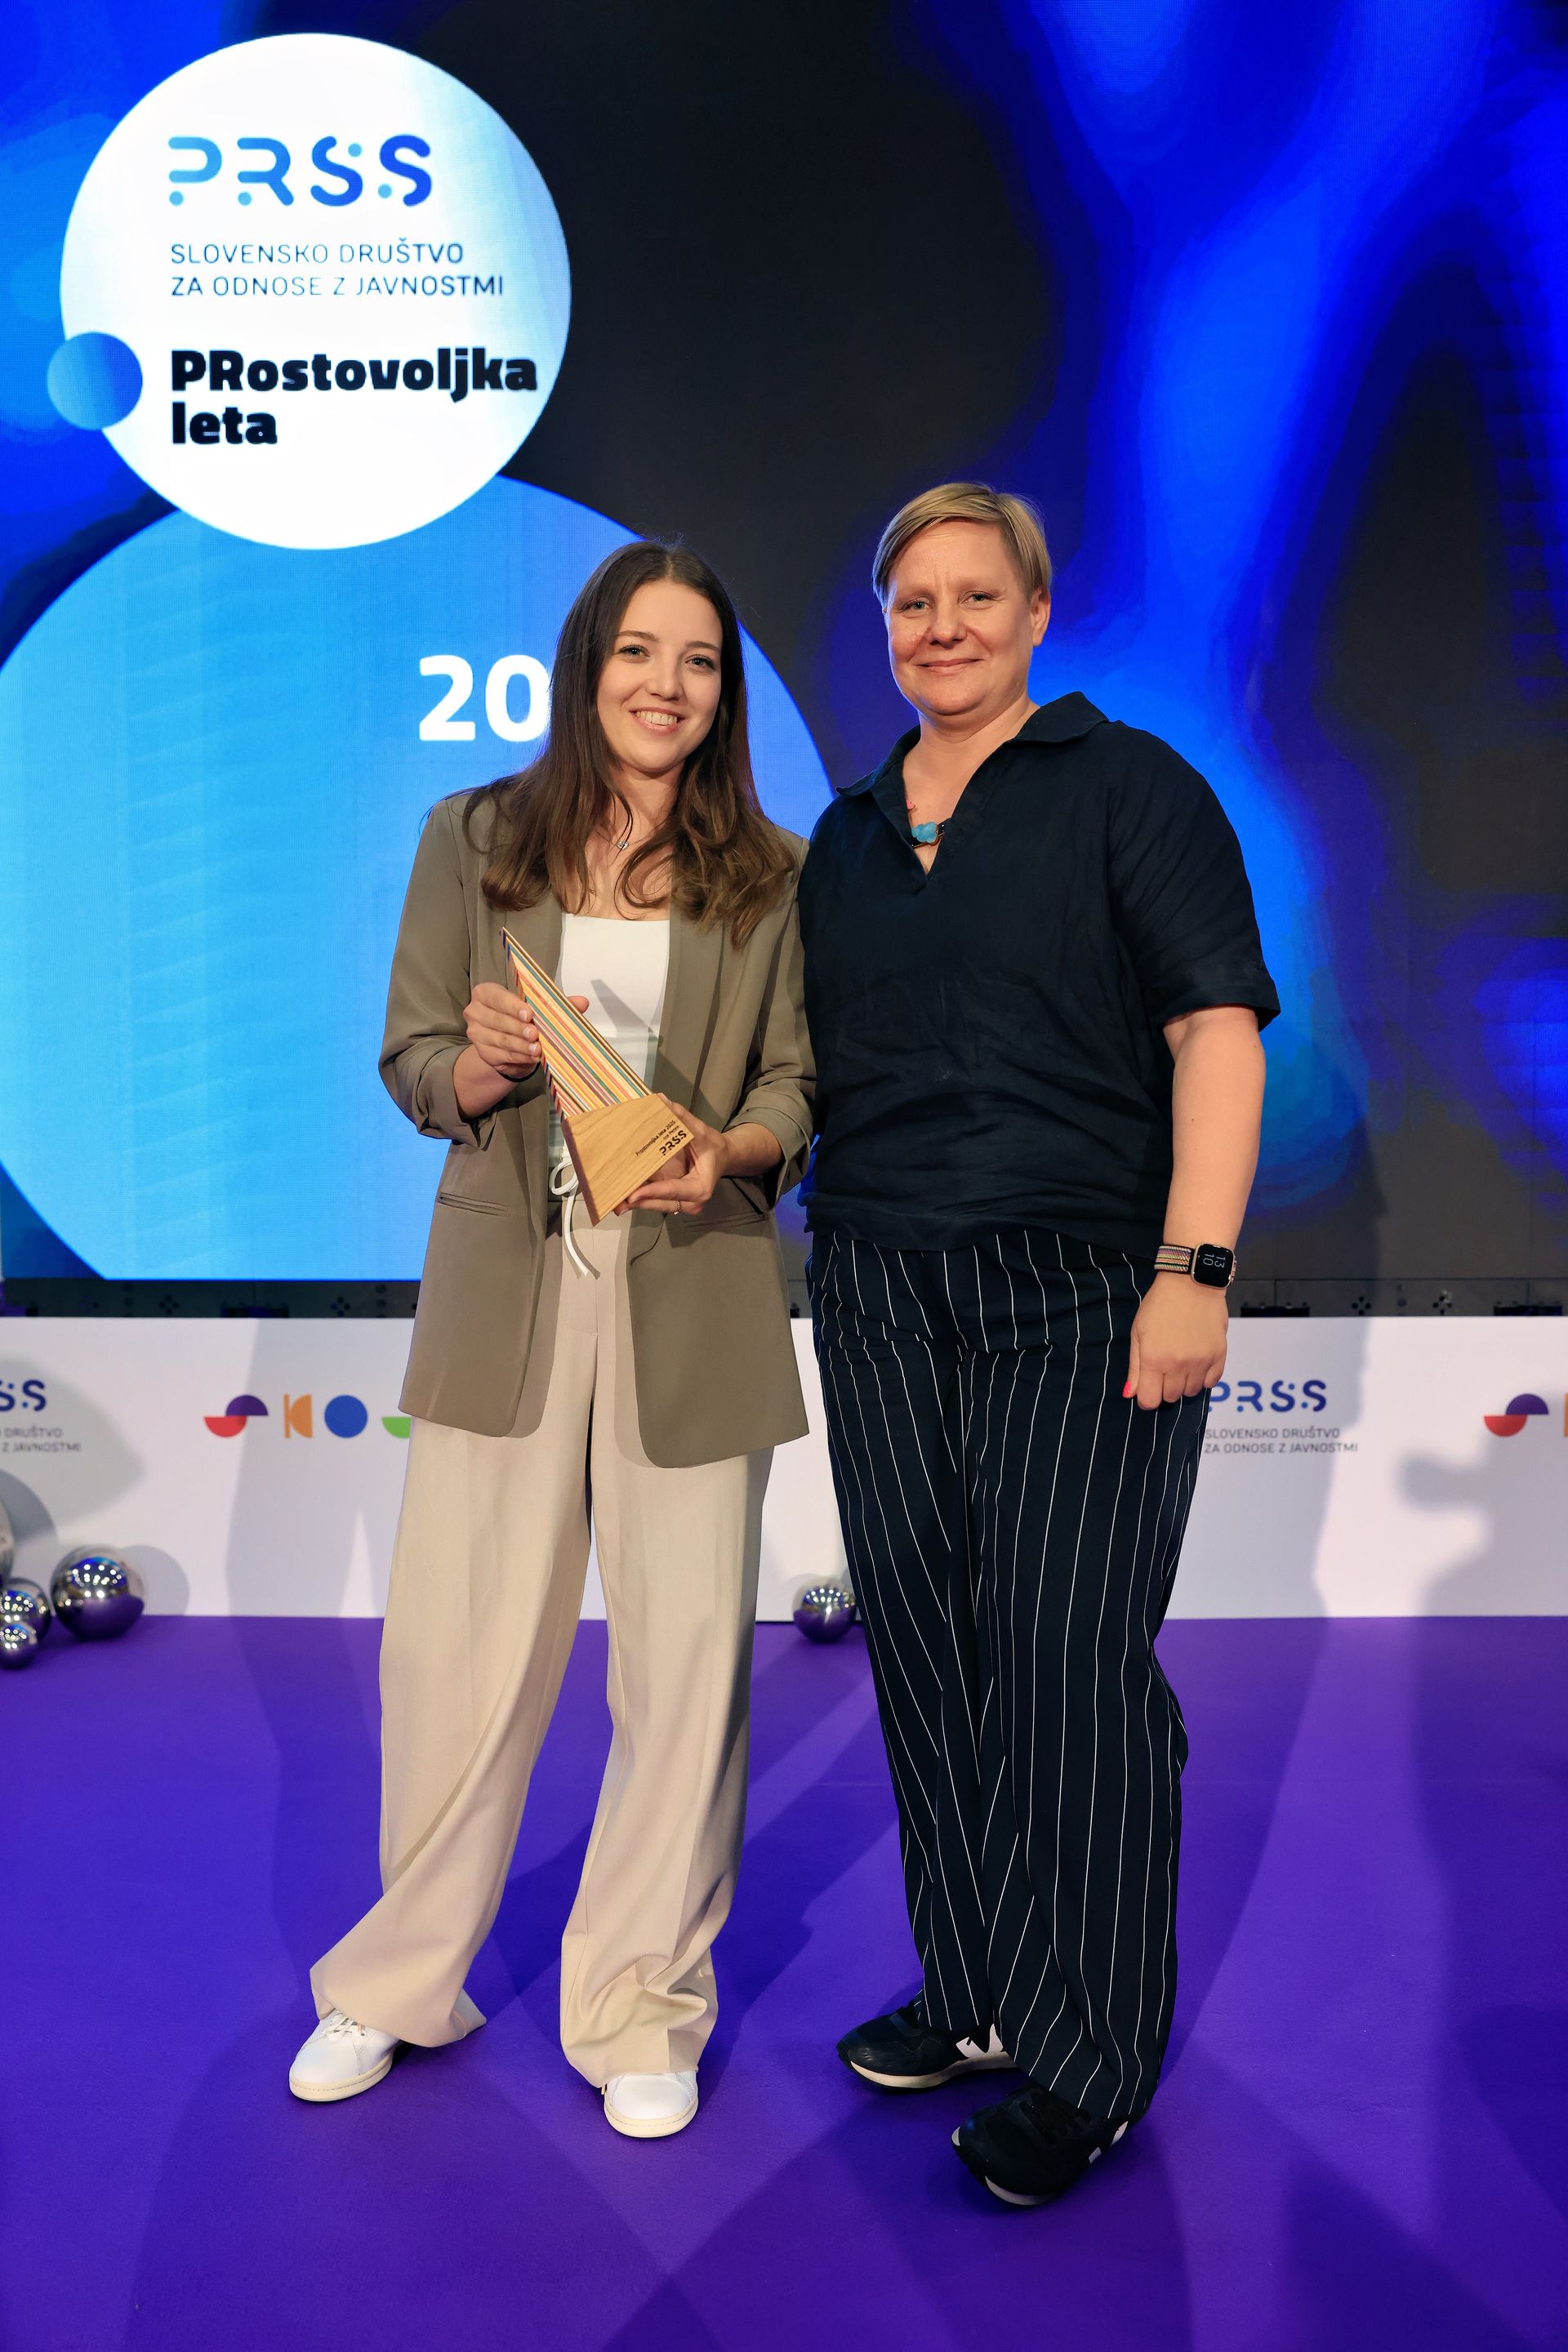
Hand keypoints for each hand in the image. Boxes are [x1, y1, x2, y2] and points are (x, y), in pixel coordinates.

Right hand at [462, 983, 587, 1080]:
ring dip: (521, 1046)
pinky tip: (532, 1058)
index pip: (497, 997)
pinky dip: (519, 1057)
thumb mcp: (539, 1008)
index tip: (529, 1014)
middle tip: (535, 1034)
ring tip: (537, 1049)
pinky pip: (502, 1055)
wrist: (510, 1044)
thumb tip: (582, 1002)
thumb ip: (558, 1004)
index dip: (512, 1005)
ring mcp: (476, 1034)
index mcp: (486, 993)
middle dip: (518, 1028)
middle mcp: (476, 1011)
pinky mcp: (483, 1053)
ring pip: (501, 1040)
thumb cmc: (523, 1018)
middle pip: (498, 1020)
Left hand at [624, 1096, 731, 1214]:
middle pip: (661, 1203)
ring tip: (615, 1204)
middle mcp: (692, 1201)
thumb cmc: (713, 1146)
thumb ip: (682, 1118)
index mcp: (700, 1187)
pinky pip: (656, 1201)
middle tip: (617, 1203)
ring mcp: (683, 1204)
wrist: (723, 1157)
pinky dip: (641, 1200)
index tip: (633, 1195)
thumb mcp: (701, 1131)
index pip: (673, 1190)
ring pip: (657, 1206)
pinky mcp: (675, 1201)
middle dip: (640, 1203)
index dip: (653, 1192)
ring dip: (637, 1204)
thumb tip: (662, 1100)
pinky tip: (623, 1199)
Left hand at [1125, 1273, 1227, 1409]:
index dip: (1147, 1397)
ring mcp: (1201, 1362)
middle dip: (1165, 1387)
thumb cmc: (1159, 1305)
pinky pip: (1211, 1382)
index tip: (1148, 1387)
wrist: (1190, 1284)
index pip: (1150, 1401)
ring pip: (1191, 1391)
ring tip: (1181, 1361)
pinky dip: (1203, 1377)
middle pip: (1171, 1397)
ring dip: (1184, 1382)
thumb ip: (1135, 1367)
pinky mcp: (1219, 1355)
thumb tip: (1130, 1394)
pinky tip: (1197, 1361)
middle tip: (1165, 1366)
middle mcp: (1178, 1365)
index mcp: (1154, 1360)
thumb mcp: (1138, 1332)